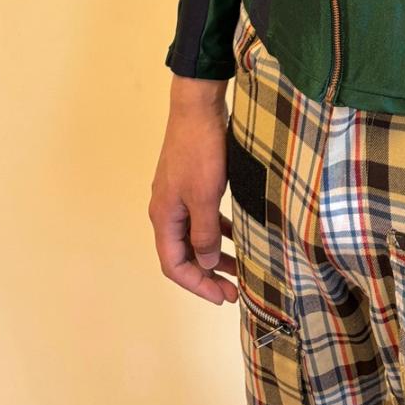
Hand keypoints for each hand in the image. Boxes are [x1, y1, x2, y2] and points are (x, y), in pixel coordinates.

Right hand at [148, 77, 237, 304]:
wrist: (197, 107)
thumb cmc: (199, 150)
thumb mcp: (204, 197)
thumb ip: (204, 234)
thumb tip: (206, 264)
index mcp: (164, 217)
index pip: (174, 265)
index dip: (197, 285)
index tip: (222, 296)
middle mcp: (167, 209)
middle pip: (183, 254)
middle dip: (208, 274)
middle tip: (235, 289)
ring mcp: (178, 195)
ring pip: (194, 236)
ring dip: (215, 253)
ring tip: (240, 266)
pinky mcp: (191, 182)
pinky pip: (202, 217)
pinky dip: (217, 230)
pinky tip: (236, 233)